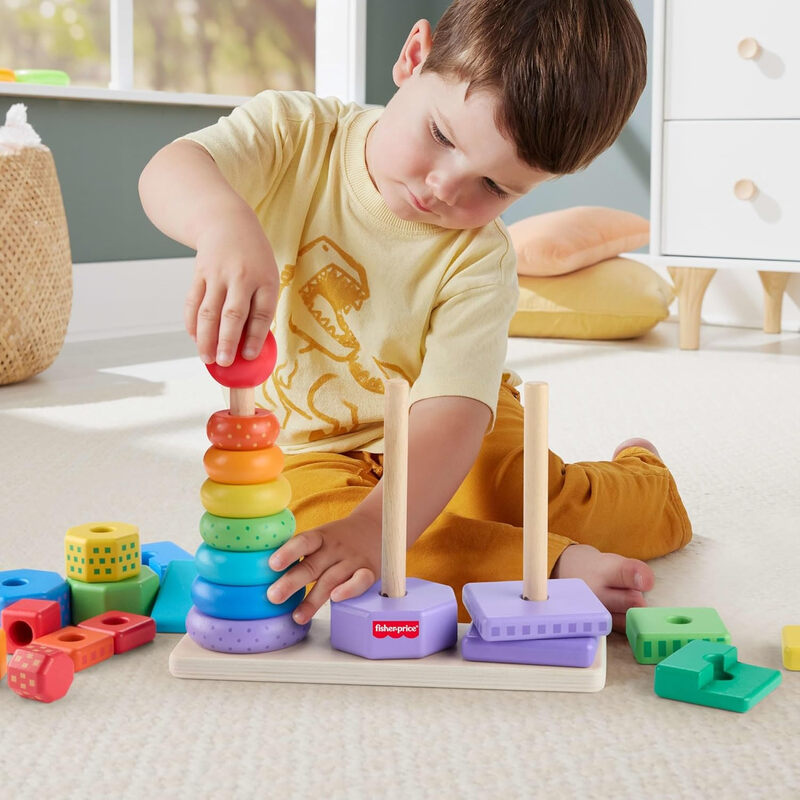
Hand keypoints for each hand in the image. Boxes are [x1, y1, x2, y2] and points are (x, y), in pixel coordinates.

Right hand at [186, 211, 278, 366]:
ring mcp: (218, 274)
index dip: (254, 337)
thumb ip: (260, 306)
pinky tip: (194, 337)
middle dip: (227, 342)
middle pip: (232, 314)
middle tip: (223, 363)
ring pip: (209, 311)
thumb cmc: (253, 258)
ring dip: (206, 337)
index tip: (248, 356)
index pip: (261, 313)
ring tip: (206, 358)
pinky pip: (193, 301)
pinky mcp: (199, 273)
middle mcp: (241, 276)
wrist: (227, 222)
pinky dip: (192, 322)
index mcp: (265, 280)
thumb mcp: (268, 276)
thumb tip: (250, 344)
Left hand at [266, 512, 381, 623]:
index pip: (304, 541)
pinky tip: (336, 599)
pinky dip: (349, 589)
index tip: (272, 565)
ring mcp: (352, 560)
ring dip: (314, 599)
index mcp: (321, 537)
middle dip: (292, 582)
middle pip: (313, 565)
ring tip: (297, 616)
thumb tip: (261, 572)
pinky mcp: (369, 572)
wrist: (375, 528)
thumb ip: (300, 552)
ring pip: (332, 579)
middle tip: (273, 597)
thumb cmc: (338, 540)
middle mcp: (335, 548)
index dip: (288, 552)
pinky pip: (360, 581)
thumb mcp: (320, 537)